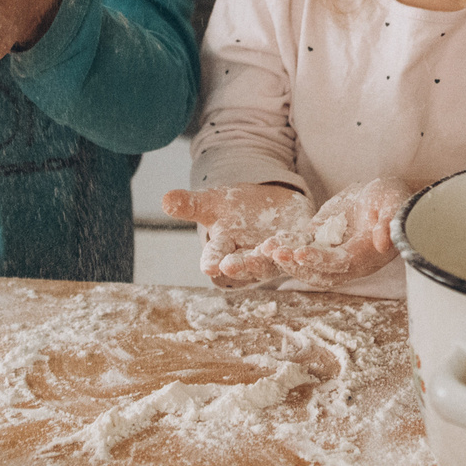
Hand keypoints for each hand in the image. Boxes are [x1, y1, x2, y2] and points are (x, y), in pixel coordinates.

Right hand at [162, 184, 311, 287]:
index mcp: (224, 252)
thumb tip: (165, 200)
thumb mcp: (211, 203)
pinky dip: (300, 249)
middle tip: (231, 264)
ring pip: (273, 262)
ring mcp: (275, 258)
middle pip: (244, 266)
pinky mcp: (299, 249)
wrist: (268, 207)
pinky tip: (301, 245)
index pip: (214, 259)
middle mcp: (249, 260)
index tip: (208, 265)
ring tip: (267, 250)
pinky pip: (300, 251)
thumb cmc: (235, 209)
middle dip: (240, 264)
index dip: (212, 262)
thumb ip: (189, 205)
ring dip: (270, 258)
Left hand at [257, 178, 411, 282]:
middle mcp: (348, 261)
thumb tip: (382, 242)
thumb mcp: (395, 204)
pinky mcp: (320, 242)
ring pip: (306, 264)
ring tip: (265, 250)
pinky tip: (267, 244)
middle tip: (274, 254)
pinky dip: (285, 247)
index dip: (320, 260)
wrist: (384, 195)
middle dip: (295, 265)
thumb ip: (389, 222)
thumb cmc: (394, 198)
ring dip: (286, 260)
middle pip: (319, 271)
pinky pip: (301, 248)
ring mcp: (332, 253)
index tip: (300, 253)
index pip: (340, 263)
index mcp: (366, 256)